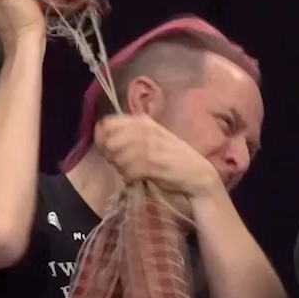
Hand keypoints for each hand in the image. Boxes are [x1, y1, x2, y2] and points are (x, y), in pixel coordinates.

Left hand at [95, 114, 224, 200]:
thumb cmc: (171, 156)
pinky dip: (129, 177)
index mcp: (142, 120)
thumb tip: (103, 139)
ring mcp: (149, 146)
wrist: (197, 173)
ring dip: (121, 168)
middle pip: (110, 142)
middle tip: (122, 163)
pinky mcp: (153, 163)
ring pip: (118, 158)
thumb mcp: (151, 137)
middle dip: (111, 156)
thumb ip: (129, 134)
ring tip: (132, 170)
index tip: (108, 150)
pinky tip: (137, 177)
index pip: (107, 124)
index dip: (102, 138)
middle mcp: (145, 129)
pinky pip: (127, 171)